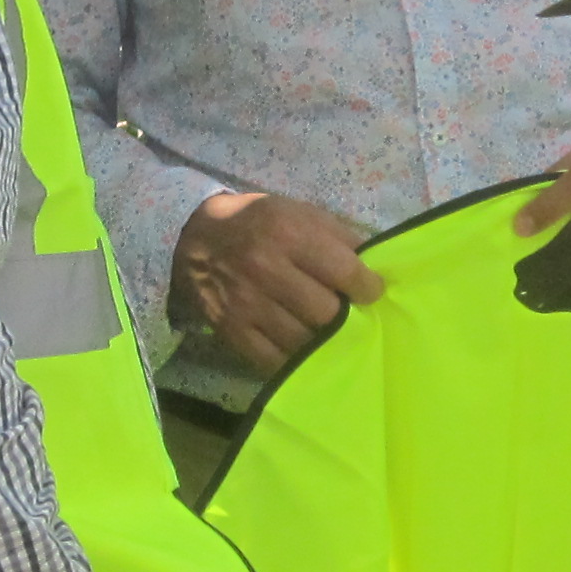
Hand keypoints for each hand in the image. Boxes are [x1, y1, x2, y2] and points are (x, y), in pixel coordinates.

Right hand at [172, 190, 384, 373]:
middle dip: (343, 314)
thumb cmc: (260, 223)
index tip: (370, 291)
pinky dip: (293, 358)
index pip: (344, 271)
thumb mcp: (299, 212)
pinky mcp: (232, 330)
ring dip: (320, 339)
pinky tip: (300, 347)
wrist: (196, 238)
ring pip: (303, 340)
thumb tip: (374, 267)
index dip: (367, 287)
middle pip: (326, 312)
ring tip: (324, 329)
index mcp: (289, 234)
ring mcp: (247, 303)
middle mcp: (266, 269)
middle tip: (345, 312)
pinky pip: (273, 359)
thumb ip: (339, 236)